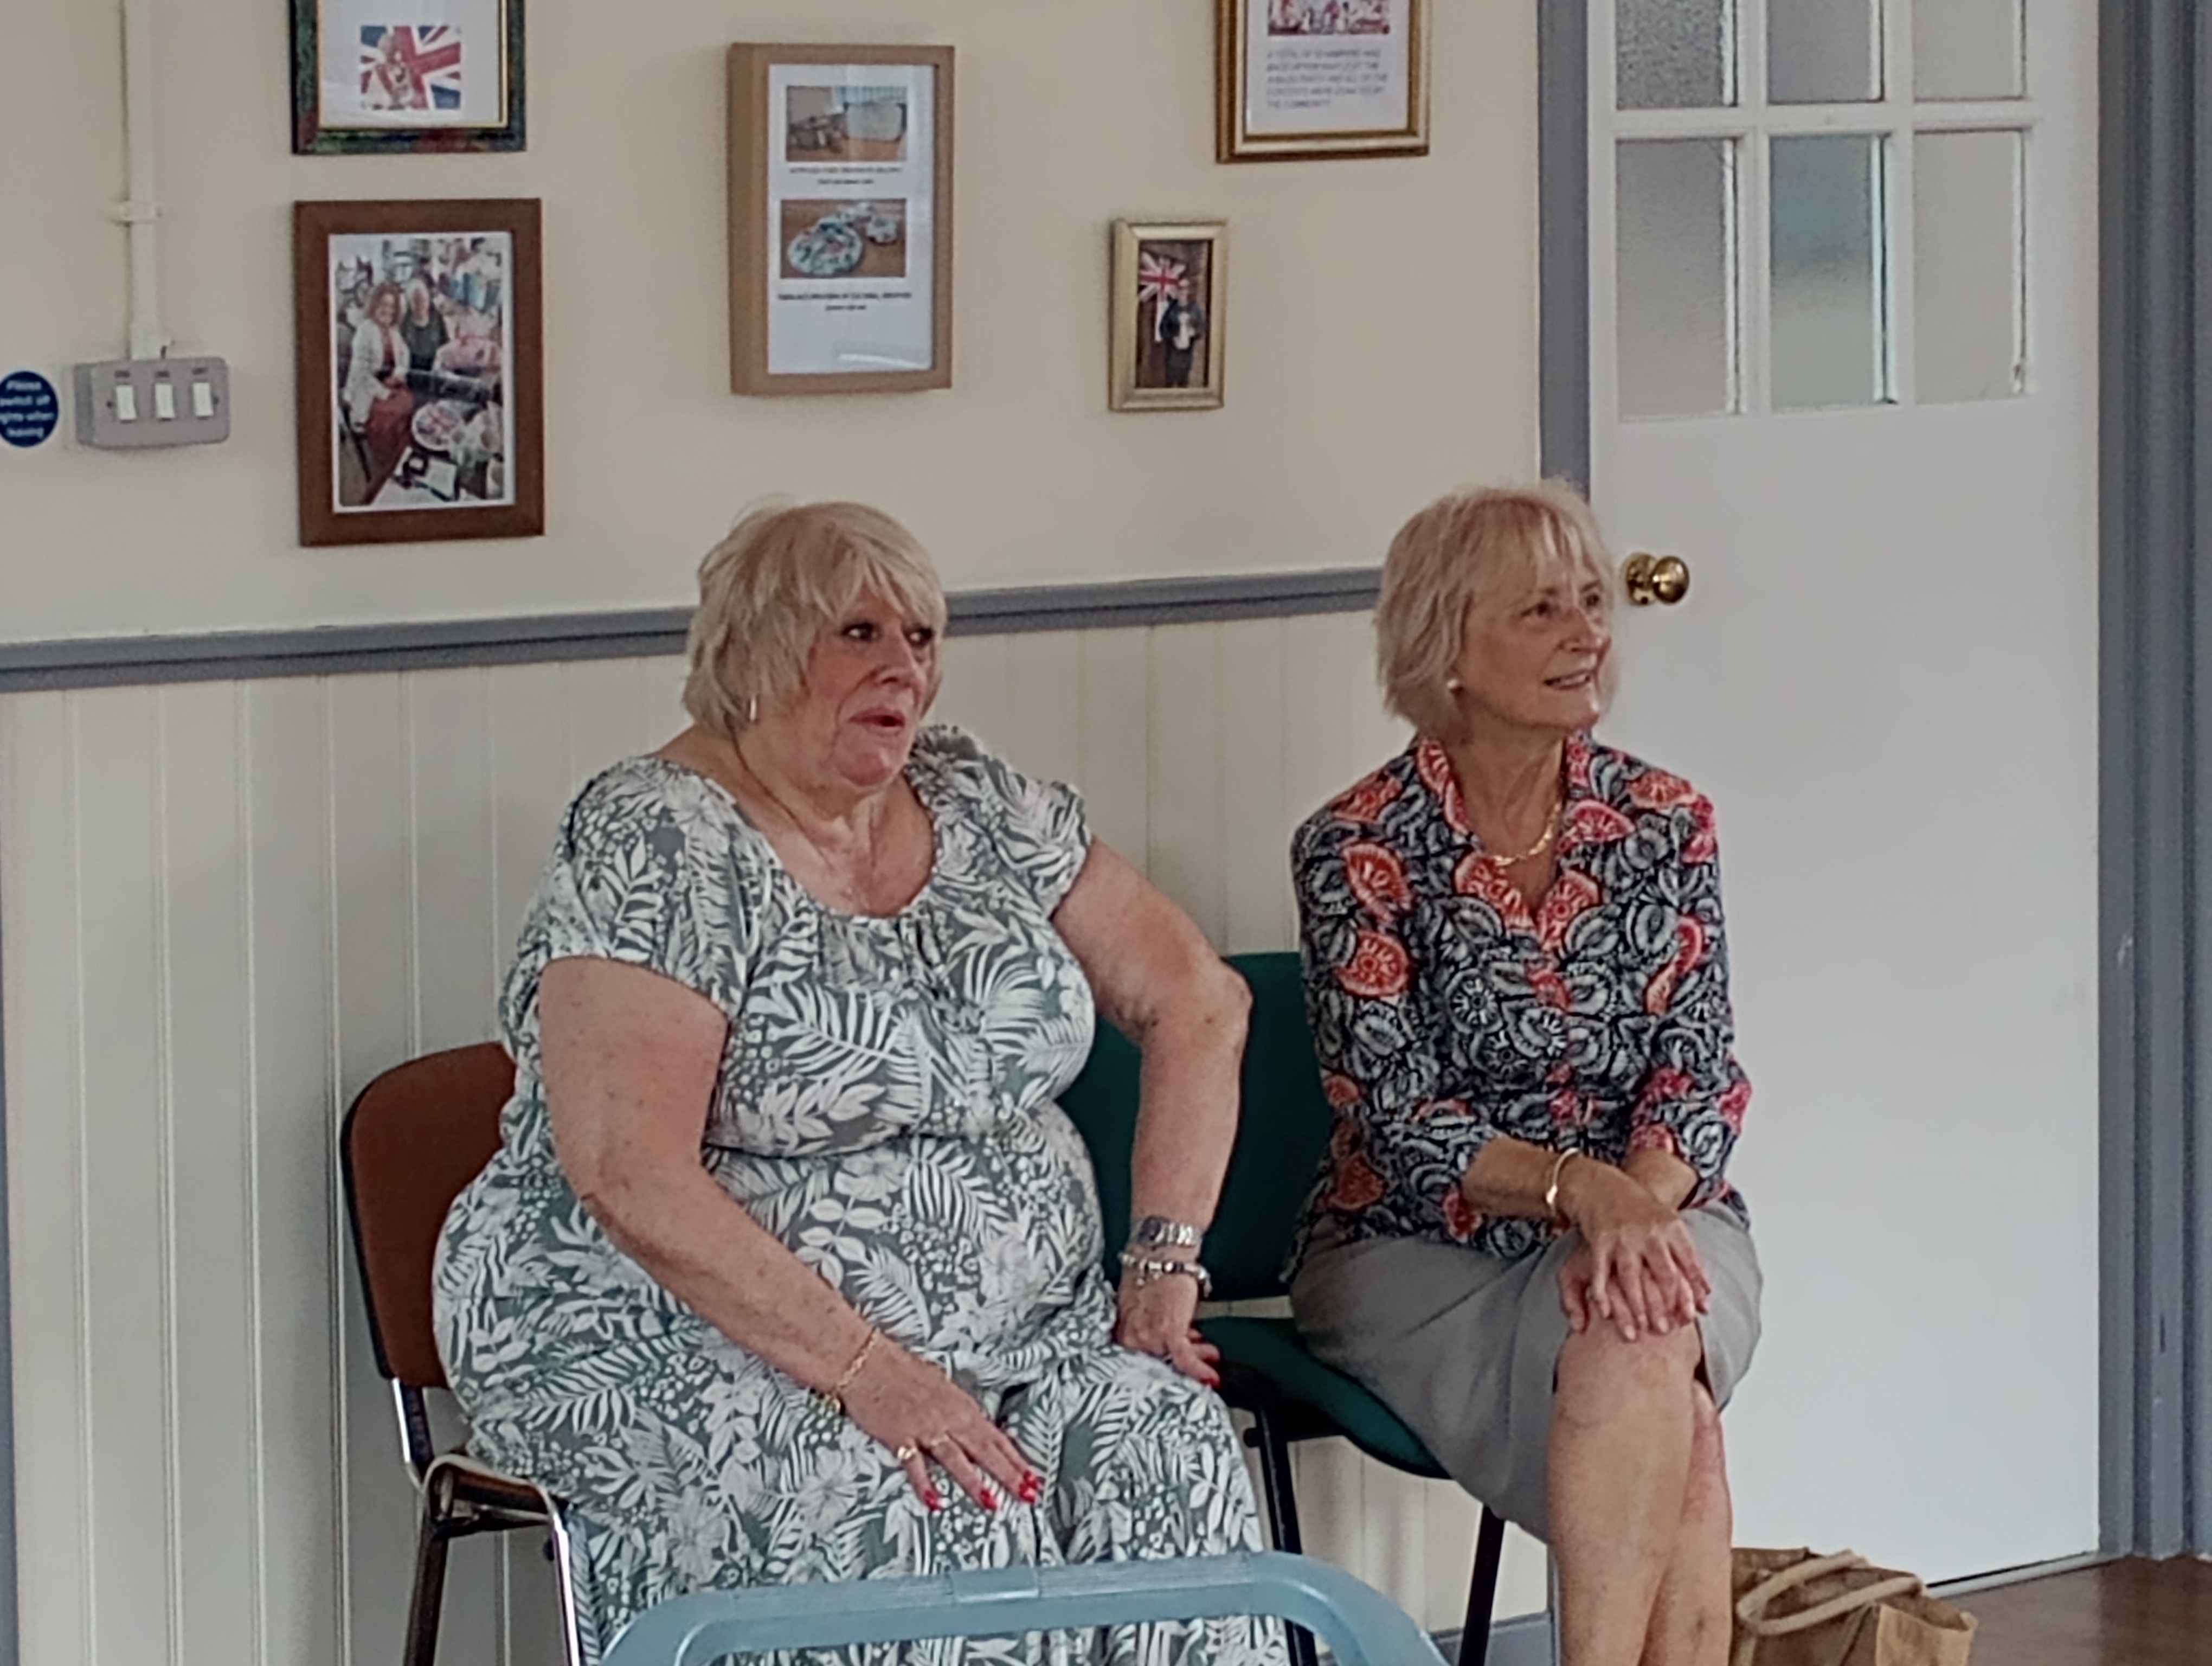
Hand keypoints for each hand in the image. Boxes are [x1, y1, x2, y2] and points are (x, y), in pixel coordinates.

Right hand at [840, 1338, 1042, 1512]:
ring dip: (975, 1483)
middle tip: (1028, 1495)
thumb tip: (973, 1425)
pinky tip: (935, 1502)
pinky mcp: (899, 1437)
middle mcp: (948, 1417)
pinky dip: (925, 1484)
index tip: (1033, 1477)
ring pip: (956, 1459)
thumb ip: (957, 1409)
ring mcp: (924, 1428)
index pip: (996, 1437)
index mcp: (961, 1405)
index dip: (1016, 1459)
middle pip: (985, 1450)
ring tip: (992, 1503)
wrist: (866, 1360)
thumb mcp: (940, 1384)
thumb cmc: (901, 1368)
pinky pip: (915, 1466)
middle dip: (1009, 1474)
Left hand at [1113, 1272, 1221, 1387]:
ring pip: (1174, 1361)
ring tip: (1210, 1356)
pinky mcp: (1169, 1333)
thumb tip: (1163, 1337)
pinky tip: (1211, 1377)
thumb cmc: (1149, 1270)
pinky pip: (1185, 1358)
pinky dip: (1199, 1369)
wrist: (1160, 1252)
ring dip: (1196, 1360)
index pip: (1141, 1359)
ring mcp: (1149, 1338)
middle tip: (1197, 1358)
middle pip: (1159, 1361)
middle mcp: (1131, 1339)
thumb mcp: (1137, 1303)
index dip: (1163, 1361)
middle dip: (1180, 1361)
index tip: (1175, 1367)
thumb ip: (1145, 1325)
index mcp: (1122, 1331)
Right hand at [1556, 1159, 1710, 1341]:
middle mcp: (1650, 1233)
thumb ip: (1690, 1260)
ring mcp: (1624, 1237)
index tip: (1695, 1315)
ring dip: (1636, 1305)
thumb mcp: (1672, 1227)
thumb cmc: (1643, 1213)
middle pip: (1663, 1274)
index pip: (1689, 1263)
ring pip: (1631, 1276)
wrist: (1605, 1186)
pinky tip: (1604, 1311)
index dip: (1693, 1290)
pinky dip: (1601, 1292)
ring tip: (1640, 1329)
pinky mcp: (1600, 1241)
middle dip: (1667, 1304)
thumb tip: (1707, 1297)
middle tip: (1666, 1330)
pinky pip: (1600, 1271)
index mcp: (1672, 1229)